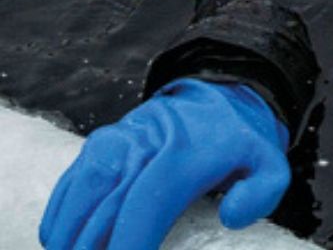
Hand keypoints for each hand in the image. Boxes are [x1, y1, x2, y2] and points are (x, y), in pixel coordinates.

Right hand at [40, 78, 289, 249]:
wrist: (217, 99)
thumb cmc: (239, 144)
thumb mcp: (270, 163)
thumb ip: (262, 193)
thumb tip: (231, 218)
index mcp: (184, 153)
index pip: (145, 204)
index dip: (130, 243)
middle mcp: (142, 145)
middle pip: (106, 208)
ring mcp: (115, 142)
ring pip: (79, 197)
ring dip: (71, 238)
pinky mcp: (97, 145)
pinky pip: (69, 185)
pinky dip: (60, 219)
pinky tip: (62, 243)